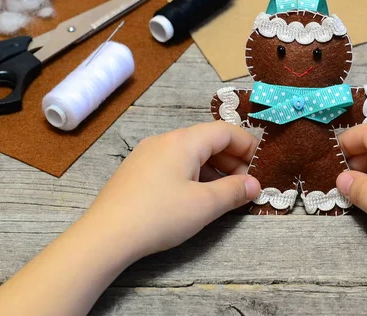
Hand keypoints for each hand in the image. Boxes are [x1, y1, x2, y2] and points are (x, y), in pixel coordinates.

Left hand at [85, 121, 261, 259]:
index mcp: (183, 141)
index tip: (261, 166)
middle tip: (246, 184)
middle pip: (207, 140)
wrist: (105, 236)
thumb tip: (254, 184)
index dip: (248, 146)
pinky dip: (193, 174)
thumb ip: (234, 191)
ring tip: (225, 193)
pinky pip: (173, 164)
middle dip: (232, 160)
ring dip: (213, 169)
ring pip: (190, 153)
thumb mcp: (205, 205)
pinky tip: (196, 196)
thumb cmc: (159, 216)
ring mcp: (147, 155)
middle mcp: (164, 140)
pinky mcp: (137, 171)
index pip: (225, 131)